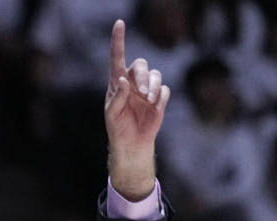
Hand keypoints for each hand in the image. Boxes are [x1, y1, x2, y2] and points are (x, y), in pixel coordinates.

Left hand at [104, 19, 169, 199]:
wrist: (131, 141)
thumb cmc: (117, 125)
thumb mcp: (112, 112)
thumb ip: (117, 96)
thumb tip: (124, 80)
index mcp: (117, 81)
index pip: (117, 57)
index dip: (119, 40)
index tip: (119, 23)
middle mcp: (133, 81)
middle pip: (142, 64)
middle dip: (143, 76)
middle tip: (141, 92)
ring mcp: (147, 89)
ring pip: (156, 75)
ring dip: (152, 86)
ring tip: (148, 100)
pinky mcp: (159, 98)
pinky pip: (164, 90)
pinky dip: (160, 97)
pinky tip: (154, 106)